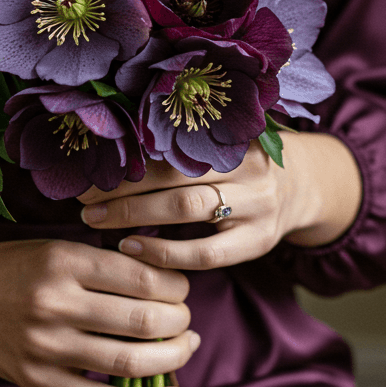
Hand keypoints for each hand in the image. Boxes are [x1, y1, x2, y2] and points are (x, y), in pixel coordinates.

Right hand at [0, 237, 196, 386]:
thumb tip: (172, 290)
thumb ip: (108, 267)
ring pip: (130, 363)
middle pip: (144, 322)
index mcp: (63, 261)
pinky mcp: (36, 380)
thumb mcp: (58, 249)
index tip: (180, 290)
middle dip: (180, 322)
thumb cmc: (14, 268)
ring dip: (172, 359)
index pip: (144, 278)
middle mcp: (53, 303)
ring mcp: (44, 347)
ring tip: (183, 349)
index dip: (176, 287)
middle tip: (184, 320)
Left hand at [77, 132, 362, 271]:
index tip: (89, 160)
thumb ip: (180, 140)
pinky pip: (205, 253)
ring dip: (133, 215)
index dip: (127, 152)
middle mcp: (246, 165)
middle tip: (81, 196)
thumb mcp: (221, 141)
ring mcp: (255, 205)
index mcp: (232, 133)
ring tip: (94, 220)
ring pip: (187, 209)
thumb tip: (107, 138)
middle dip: (121, 186)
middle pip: (174, 173)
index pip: (172, 140)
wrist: (304, 187)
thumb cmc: (240, 163)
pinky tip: (131, 248)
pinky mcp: (256, 241)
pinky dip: (163, 252)